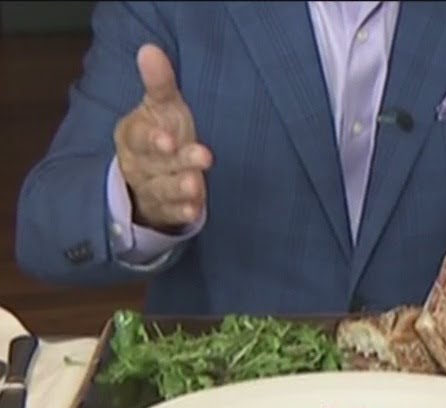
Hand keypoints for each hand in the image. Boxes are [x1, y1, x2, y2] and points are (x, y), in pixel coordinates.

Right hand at [112, 44, 212, 231]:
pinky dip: (181, 212)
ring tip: (197, 186)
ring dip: (180, 188)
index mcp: (134, 136)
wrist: (149, 174)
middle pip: (156, 163)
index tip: (169, 139)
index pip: (139, 136)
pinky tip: (194, 211)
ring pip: (163, 189)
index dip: (153, 138)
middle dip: (178, 161)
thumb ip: (159, 83)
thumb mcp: (161, 107)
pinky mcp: (165, 209)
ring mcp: (151, 188)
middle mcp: (140, 163)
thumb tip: (150, 49)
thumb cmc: (161, 132)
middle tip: (203, 156)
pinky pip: (171, 212)